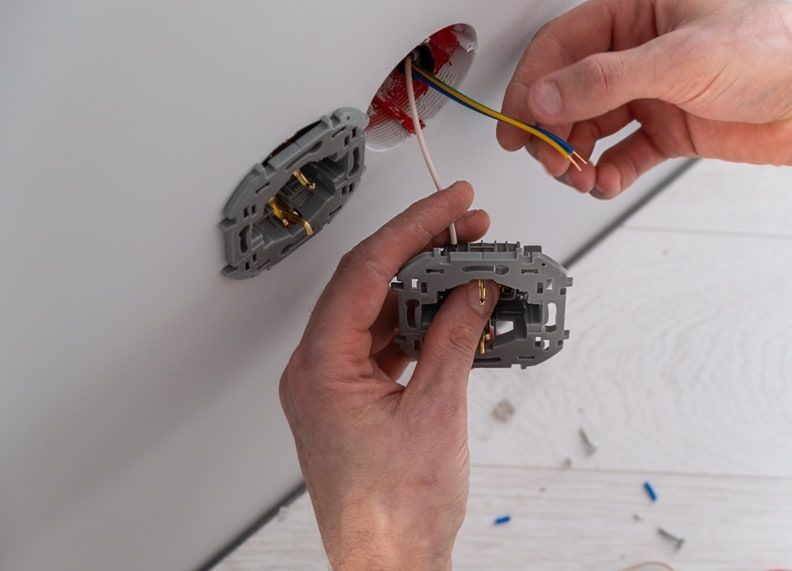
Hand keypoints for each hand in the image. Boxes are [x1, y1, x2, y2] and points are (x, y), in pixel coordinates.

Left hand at [279, 182, 497, 569]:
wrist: (389, 564)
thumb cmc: (394, 512)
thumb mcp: (436, 412)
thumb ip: (454, 339)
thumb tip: (473, 291)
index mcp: (320, 368)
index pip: (365, 272)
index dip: (412, 227)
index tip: (450, 203)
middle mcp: (318, 371)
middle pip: (369, 284)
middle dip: (421, 250)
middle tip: (467, 225)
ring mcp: (335, 385)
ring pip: (379, 311)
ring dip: (425, 288)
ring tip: (472, 266)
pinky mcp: (356, 399)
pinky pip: (387, 342)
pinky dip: (422, 324)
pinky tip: (456, 313)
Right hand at [498, 0, 791, 198]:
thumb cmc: (776, 53)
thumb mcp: (679, 59)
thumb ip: (604, 80)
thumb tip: (547, 95)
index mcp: (639, 8)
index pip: (564, 44)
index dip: (534, 84)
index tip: (518, 121)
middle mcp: (642, 48)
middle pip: (572, 88)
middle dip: (553, 127)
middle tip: (545, 155)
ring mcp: (654, 89)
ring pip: (593, 124)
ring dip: (577, 153)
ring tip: (577, 173)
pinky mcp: (669, 127)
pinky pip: (622, 152)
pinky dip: (609, 171)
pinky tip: (605, 181)